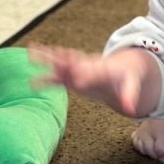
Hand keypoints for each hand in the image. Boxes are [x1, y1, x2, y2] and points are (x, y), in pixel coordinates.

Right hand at [28, 44, 160, 116]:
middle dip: (60, 59)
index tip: (76, 80)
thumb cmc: (125, 76)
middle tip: (46, 54)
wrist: (122, 67)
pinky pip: (56, 75)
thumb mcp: (130, 84)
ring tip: (30, 52)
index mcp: (100, 69)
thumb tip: (132, 110)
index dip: (84, 76)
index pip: (90, 72)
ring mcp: (77, 69)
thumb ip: (128, 95)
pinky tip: (31, 78)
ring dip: (46, 57)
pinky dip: (44, 75)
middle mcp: (86, 66)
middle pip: (71, 61)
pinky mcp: (72, 76)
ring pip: (59, 62)